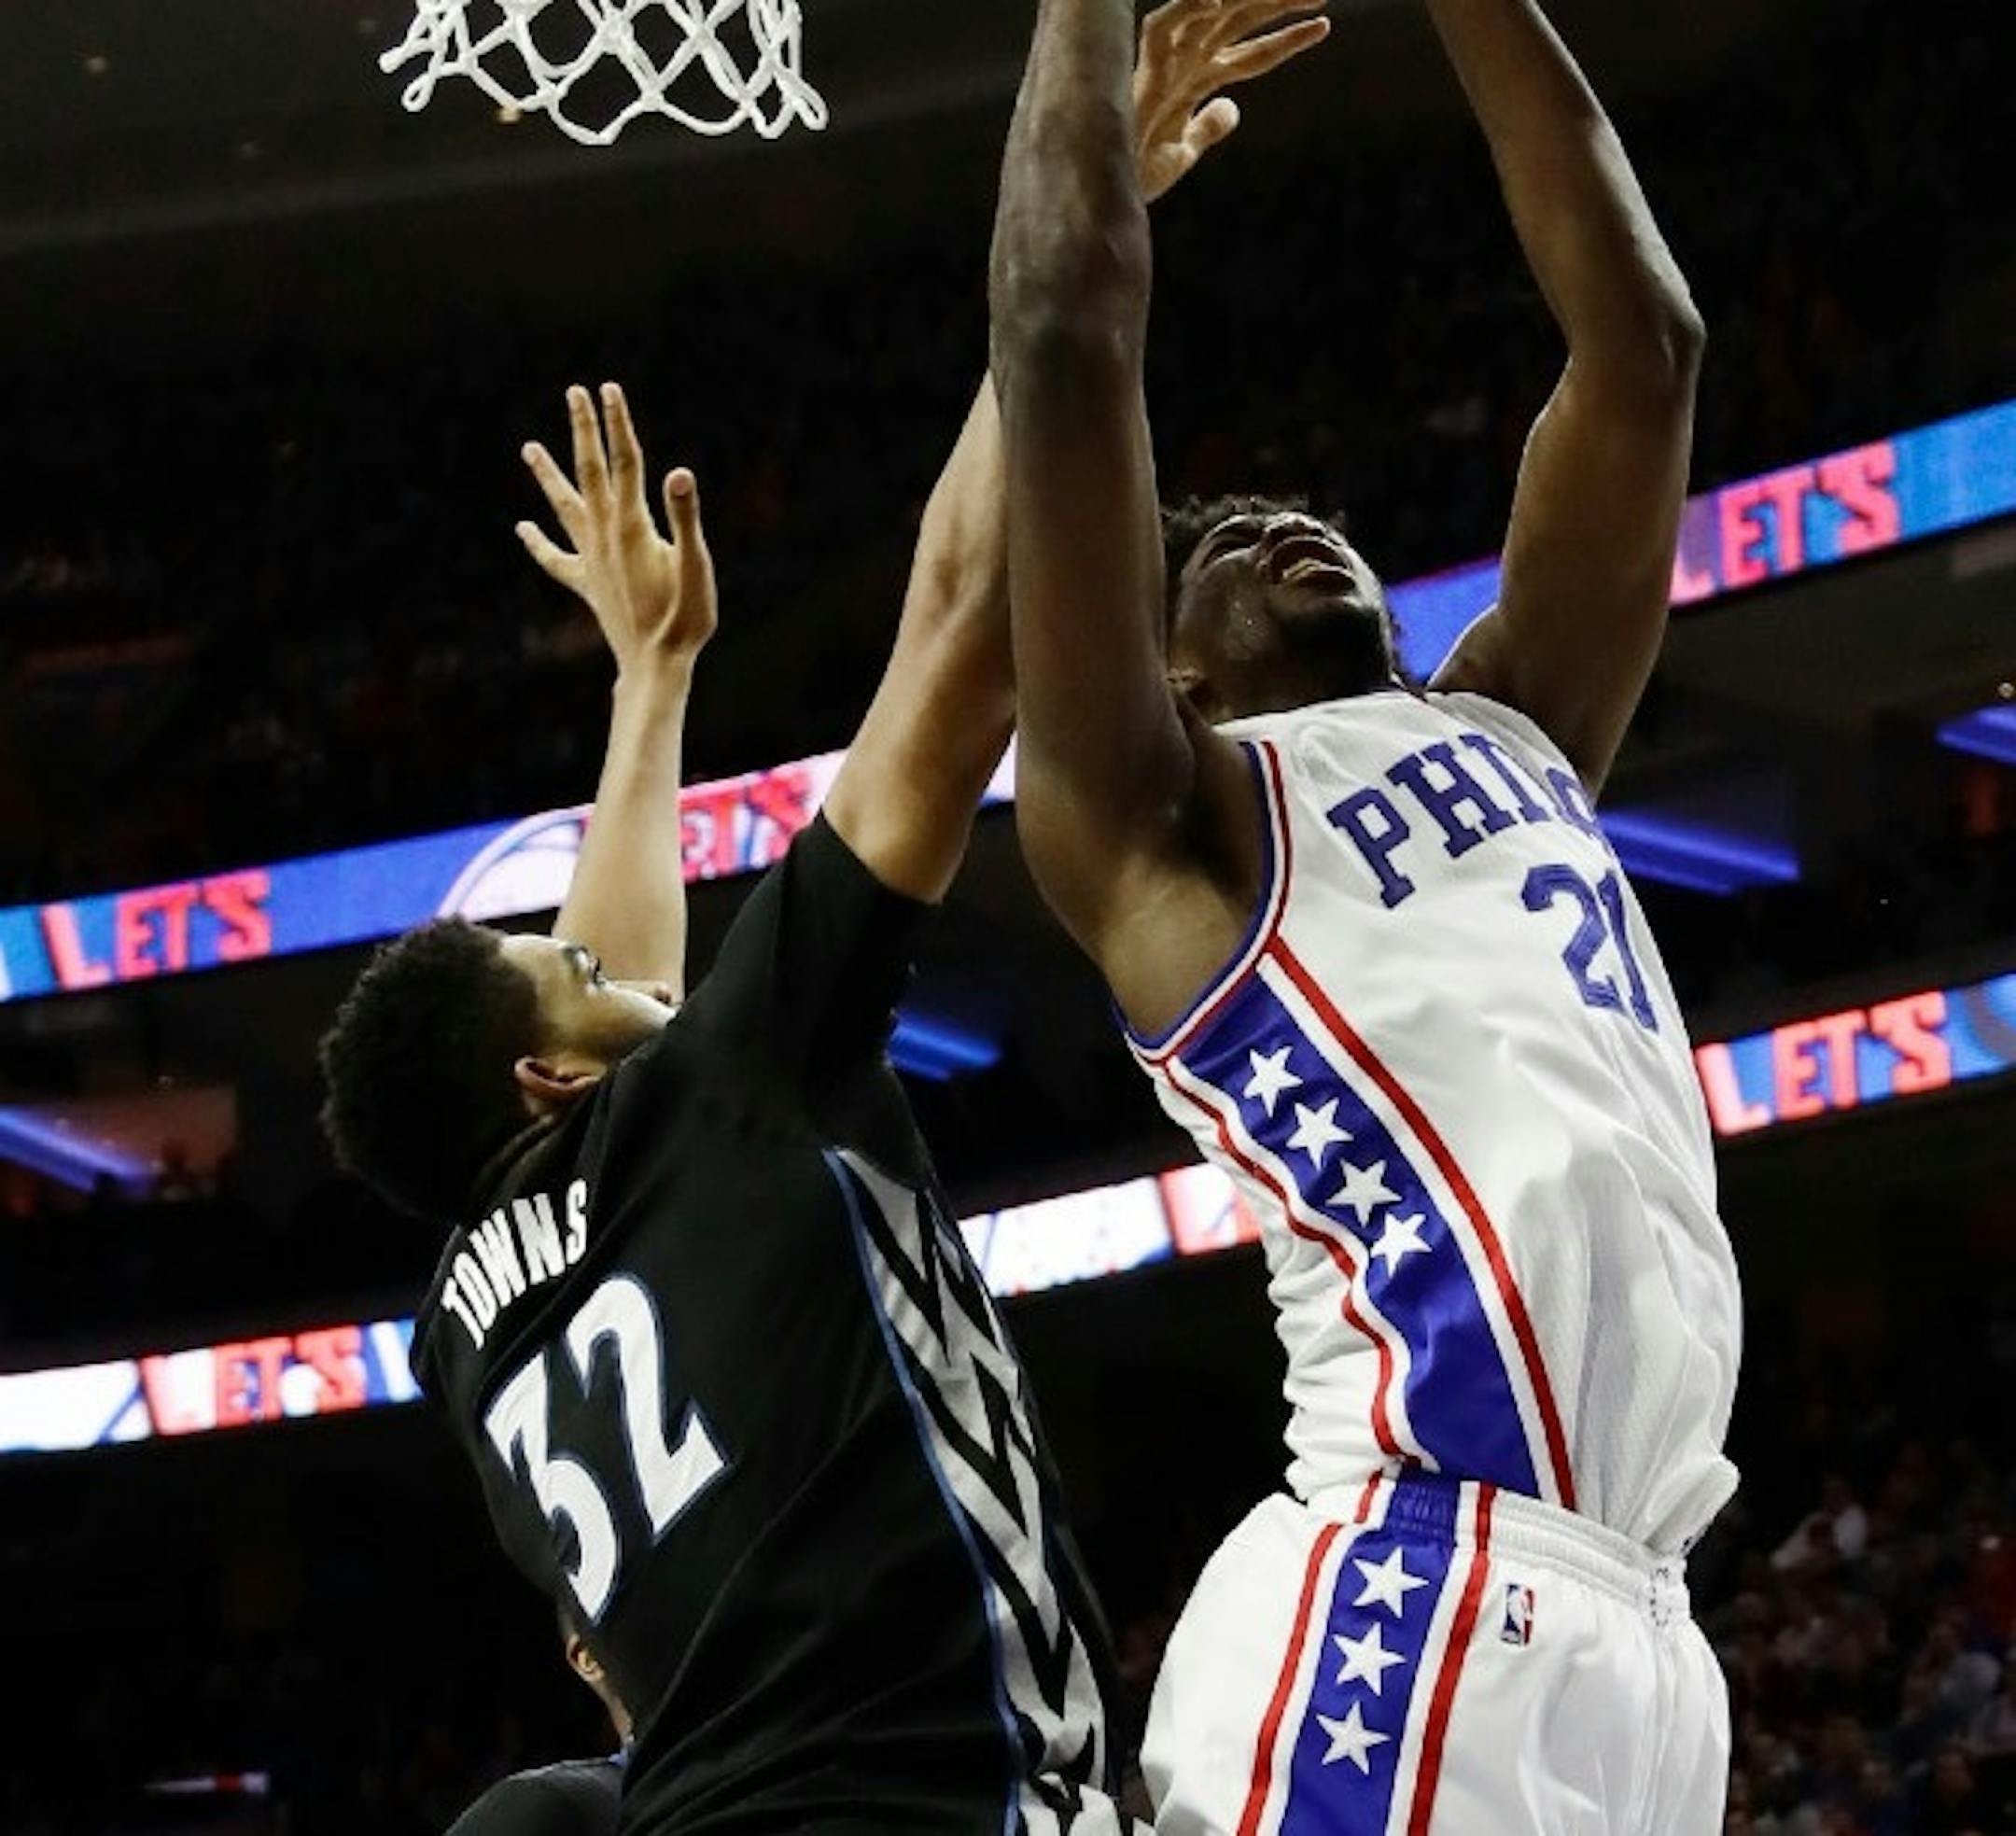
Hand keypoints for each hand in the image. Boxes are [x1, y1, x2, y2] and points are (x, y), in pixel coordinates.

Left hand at [517, 383, 716, 674]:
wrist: (656, 666)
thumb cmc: (685, 618)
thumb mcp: (696, 566)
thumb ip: (685, 518)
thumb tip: (678, 474)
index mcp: (633, 526)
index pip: (625, 462)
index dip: (618, 423)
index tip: (608, 388)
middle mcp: (605, 536)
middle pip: (590, 472)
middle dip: (584, 430)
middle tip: (574, 393)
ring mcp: (591, 559)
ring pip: (564, 508)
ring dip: (547, 476)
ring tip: (528, 448)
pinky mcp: (586, 583)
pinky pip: (556, 559)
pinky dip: (538, 543)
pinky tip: (522, 529)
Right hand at [1134, 0, 1330, 203]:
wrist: (1107, 197)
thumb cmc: (1137, 174)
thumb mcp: (1184, 152)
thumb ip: (1208, 127)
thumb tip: (1232, 109)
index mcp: (1197, 81)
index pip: (1250, 53)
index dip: (1286, 38)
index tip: (1324, 24)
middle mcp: (1185, 64)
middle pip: (1240, 23)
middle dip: (1280, 4)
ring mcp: (1166, 64)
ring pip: (1213, 14)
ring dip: (1251, 0)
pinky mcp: (1143, 72)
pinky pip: (1162, 27)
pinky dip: (1186, 9)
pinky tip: (1217, 1)